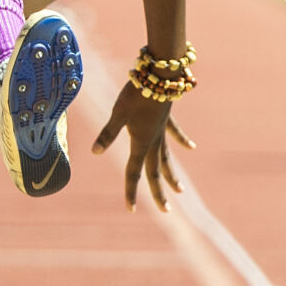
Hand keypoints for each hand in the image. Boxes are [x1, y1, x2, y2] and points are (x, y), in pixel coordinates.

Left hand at [90, 81, 195, 211]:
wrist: (159, 74)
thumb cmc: (135, 93)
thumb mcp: (118, 113)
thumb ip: (109, 133)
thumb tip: (94, 152)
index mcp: (141, 143)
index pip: (134, 172)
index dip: (130, 192)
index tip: (130, 210)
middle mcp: (154, 140)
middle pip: (155, 172)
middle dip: (158, 192)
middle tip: (165, 211)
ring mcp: (162, 130)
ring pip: (167, 158)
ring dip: (171, 175)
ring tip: (180, 191)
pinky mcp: (166, 118)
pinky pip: (174, 134)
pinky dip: (181, 141)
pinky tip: (191, 148)